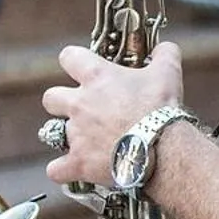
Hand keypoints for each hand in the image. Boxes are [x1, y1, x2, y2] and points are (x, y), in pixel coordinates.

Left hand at [39, 40, 184, 187]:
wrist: (162, 148)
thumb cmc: (161, 109)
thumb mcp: (167, 72)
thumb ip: (164, 54)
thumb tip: (164, 48)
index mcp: (96, 77)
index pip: (69, 57)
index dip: (73, 61)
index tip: (81, 67)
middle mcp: (80, 104)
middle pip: (50, 97)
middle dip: (61, 102)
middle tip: (81, 108)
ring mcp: (76, 134)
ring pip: (52, 133)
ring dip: (66, 136)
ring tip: (84, 141)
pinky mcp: (79, 162)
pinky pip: (55, 169)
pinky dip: (61, 170)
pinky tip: (71, 169)